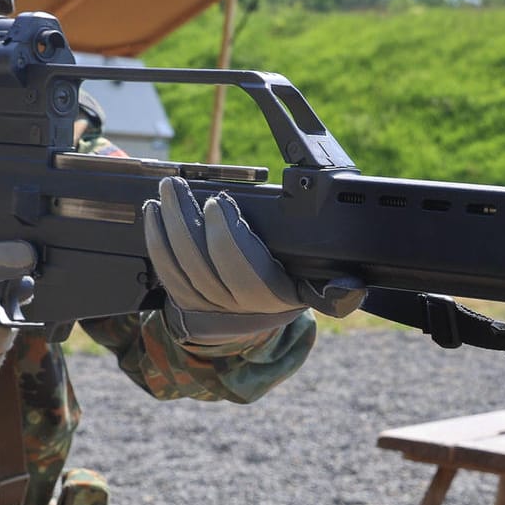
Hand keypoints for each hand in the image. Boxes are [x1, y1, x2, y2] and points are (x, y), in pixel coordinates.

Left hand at [142, 176, 366, 342]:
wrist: (259, 318)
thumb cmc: (291, 285)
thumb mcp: (317, 288)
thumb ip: (336, 287)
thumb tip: (351, 287)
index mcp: (272, 298)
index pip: (245, 271)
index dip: (228, 237)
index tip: (221, 201)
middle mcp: (237, 307)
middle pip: (204, 265)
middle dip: (188, 221)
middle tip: (180, 186)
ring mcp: (207, 306)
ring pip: (181, 267)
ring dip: (169, 225)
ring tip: (166, 191)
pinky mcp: (184, 301)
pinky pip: (166, 272)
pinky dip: (156, 241)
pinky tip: (152, 213)